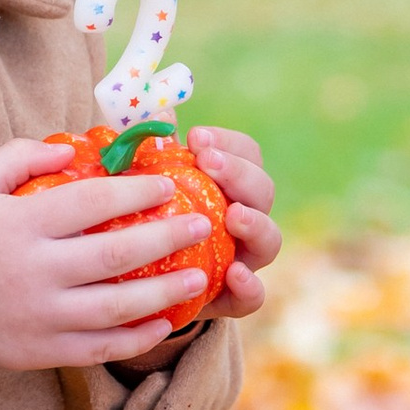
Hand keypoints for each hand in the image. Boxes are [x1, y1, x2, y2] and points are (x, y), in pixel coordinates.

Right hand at [0, 139, 222, 370]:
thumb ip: (19, 156)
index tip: (168, 184)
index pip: (90, 204)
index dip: (135, 191)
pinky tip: (164, 322)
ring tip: (197, 276)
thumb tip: (72, 148)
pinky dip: (136, 338)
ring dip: (163, 293)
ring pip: (116, 308)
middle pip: (114, 256)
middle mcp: (34, 272)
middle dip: (165, 238)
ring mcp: (40, 317)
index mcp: (19, 226)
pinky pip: (99, 348)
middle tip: (202, 225)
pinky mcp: (42, 352)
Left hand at [104, 124, 278, 366]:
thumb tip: (155, 111)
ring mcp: (245, 258)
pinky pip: (254, 296)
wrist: (140, 283)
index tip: (196, 138)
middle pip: (262, 190)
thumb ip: (154, 150)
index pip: (247, 153)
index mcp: (229, 184)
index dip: (228, 143)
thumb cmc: (146, 220)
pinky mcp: (233, 298)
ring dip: (255, 223)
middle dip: (239, 173)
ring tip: (233, 216)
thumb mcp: (148, 184)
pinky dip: (250, 286)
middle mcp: (245, 218)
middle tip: (209, 163)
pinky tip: (234, 274)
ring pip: (270, 239)